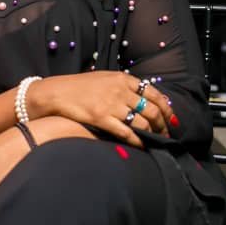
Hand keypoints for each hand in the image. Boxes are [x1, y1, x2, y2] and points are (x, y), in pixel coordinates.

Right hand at [30, 72, 176, 146]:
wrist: (55, 92)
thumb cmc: (78, 87)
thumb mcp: (103, 79)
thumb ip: (123, 86)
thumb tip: (143, 98)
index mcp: (123, 79)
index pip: (154, 93)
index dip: (166, 108)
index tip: (171, 118)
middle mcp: (120, 90)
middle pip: (152, 110)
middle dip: (163, 124)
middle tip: (165, 133)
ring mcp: (111, 104)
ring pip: (143, 122)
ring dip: (152, 134)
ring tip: (155, 141)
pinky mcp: (101, 118)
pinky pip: (127, 132)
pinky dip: (138, 141)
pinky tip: (141, 145)